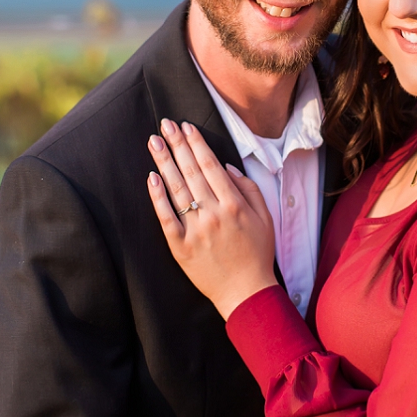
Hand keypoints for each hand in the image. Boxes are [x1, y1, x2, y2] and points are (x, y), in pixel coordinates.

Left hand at [147, 120, 276, 318]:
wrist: (245, 292)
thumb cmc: (257, 253)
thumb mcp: (265, 217)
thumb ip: (248, 188)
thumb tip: (226, 166)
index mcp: (234, 204)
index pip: (210, 165)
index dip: (197, 143)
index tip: (186, 126)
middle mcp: (213, 213)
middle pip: (191, 171)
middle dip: (177, 145)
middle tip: (164, 124)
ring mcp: (195, 230)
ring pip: (176, 189)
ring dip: (164, 163)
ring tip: (154, 142)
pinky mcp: (180, 247)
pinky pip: (166, 217)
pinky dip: (157, 197)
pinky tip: (151, 177)